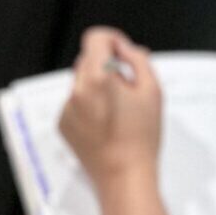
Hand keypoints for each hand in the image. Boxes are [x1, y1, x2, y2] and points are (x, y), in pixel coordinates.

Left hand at [59, 27, 162, 194]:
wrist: (124, 176)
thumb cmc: (140, 139)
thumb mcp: (152, 91)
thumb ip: (138, 60)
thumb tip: (125, 50)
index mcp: (98, 77)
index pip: (96, 38)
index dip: (113, 40)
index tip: (122, 52)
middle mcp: (77, 90)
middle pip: (87, 59)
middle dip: (106, 66)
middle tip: (127, 88)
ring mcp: (67, 107)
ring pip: (81, 82)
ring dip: (97, 87)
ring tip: (117, 112)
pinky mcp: (63, 123)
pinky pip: (75, 103)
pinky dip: (88, 106)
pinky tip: (105, 124)